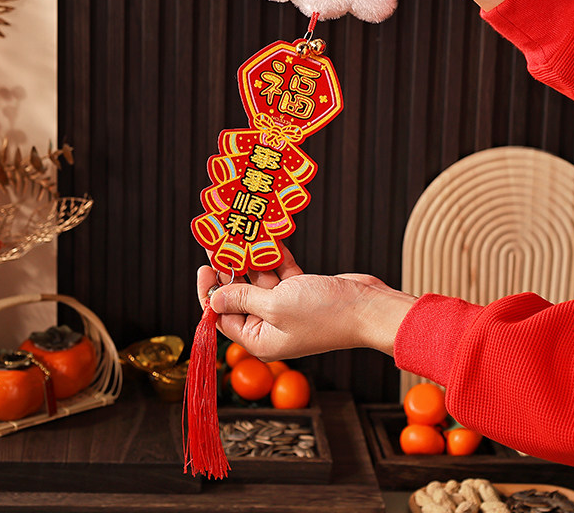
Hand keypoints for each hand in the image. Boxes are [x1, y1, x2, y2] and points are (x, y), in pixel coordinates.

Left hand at [197, 251, 415, 361]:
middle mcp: (270, 326)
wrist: (368, 308)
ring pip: (259, 281)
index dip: (210, 292)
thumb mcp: (276, 305)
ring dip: (251, 259)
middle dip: (229, 270)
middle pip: (239, 296)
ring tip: (238, 234)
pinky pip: (280, 272)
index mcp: (260, 339)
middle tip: (218, 243)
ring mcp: (287, 308)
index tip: (205, 267)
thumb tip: (213, 297)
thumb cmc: (324, 314)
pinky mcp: (302, 291)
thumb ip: (243, 298)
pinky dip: (273, 257)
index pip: (223, 317)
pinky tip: (265, 238)